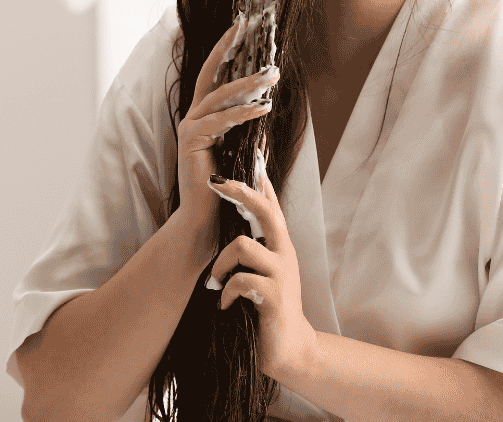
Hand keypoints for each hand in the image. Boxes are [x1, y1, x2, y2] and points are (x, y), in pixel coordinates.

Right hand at [176, 16, 278, 251]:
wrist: (204, 218)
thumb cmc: (223, 186)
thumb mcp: (240, 151)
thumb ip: (247, 132)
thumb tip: (264, 114)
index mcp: (203, 116)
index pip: (214, 74)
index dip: (224, 48)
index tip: (241, 25)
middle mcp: (193, 117)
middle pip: (212, 76)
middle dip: (231, 51)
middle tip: (251, 30)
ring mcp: (190, 128)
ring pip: (220, 97)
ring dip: (249, 85)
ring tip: (273, 76)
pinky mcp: (191, 142)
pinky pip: (222, 123)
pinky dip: (245, 114)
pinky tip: (265, 108)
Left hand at [205, 169, 316, 381]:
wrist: (289, 349)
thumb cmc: (269, 308)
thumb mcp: (264, 273)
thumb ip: (254, 248)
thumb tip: (233, 226)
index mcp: (280, 245)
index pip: (272, 204)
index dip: (260, 180)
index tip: (251, 154)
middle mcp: (284, 253)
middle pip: (265, 210)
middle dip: (239, 192)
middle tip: (214, 182)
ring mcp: (281, 274)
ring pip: (243, 245)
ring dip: (221, 263)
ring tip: (215, 282)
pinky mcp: (274, 296)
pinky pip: (241, 281)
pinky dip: (226, 292)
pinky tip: (224, 304)